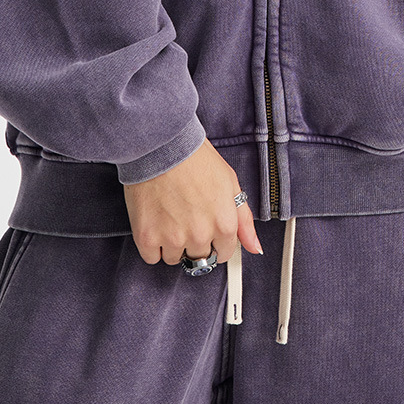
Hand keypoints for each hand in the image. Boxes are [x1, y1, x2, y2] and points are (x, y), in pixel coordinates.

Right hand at [123, 144, 263, 267]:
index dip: (216, 240)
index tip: (207, 228)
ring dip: (172, 243)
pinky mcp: (147, 237)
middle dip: (195, 241)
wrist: (162, 145)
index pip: (224, 253)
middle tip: (187, 216)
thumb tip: (255, 247)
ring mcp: (173, 238)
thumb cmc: (195, 158)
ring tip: (170, 215)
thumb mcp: (230, 182)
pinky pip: (152, 257)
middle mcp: (200, 235)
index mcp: (224, 224)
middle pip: (199, 258)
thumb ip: (244, 220)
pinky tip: (155, 222)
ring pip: (174, 258)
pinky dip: (152, 244)